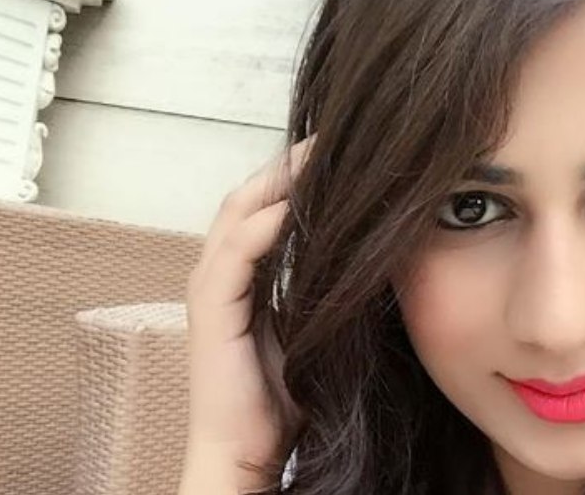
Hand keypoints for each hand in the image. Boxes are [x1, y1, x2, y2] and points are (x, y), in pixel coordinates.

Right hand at [181, 136, 314, 492]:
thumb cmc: (284, 392)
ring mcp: (211, 287)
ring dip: (278, 180)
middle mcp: (221, 270)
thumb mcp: (314, 324)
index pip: (266, 204)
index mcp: (243, 271)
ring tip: (318, 154)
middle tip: (333, 136)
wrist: (248, 448)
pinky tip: (296, 206)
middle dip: (289, 163)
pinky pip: (236, 254)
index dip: (298, 173)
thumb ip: (325, 284)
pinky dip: (265, 225)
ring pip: (238, 212)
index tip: (343, 148)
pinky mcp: (211, 311)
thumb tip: (373, 250)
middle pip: (249, 195)